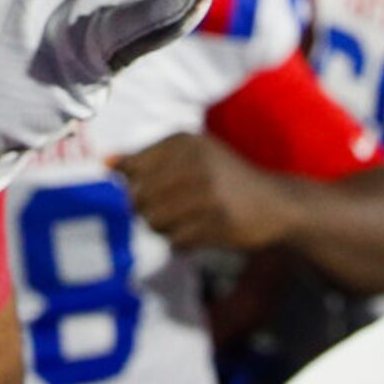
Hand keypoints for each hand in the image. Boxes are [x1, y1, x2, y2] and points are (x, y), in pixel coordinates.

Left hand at [113, 133, 291, 250]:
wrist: (277, 203)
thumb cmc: (225, 178)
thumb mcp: (192, 156)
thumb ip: (149, 159)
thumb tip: (106, 164)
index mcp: (183, 141)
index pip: (131, 168)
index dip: (132, 187)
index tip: (147, 193)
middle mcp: (193, 162)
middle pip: (138, 197)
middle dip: (146, 211)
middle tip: (168, 213)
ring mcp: (207, 192)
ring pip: (153, 220)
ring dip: (162, 228)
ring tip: (182, 223)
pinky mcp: (219, 222)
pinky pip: (176, 240)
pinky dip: (180, 242)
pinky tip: (197, 235)